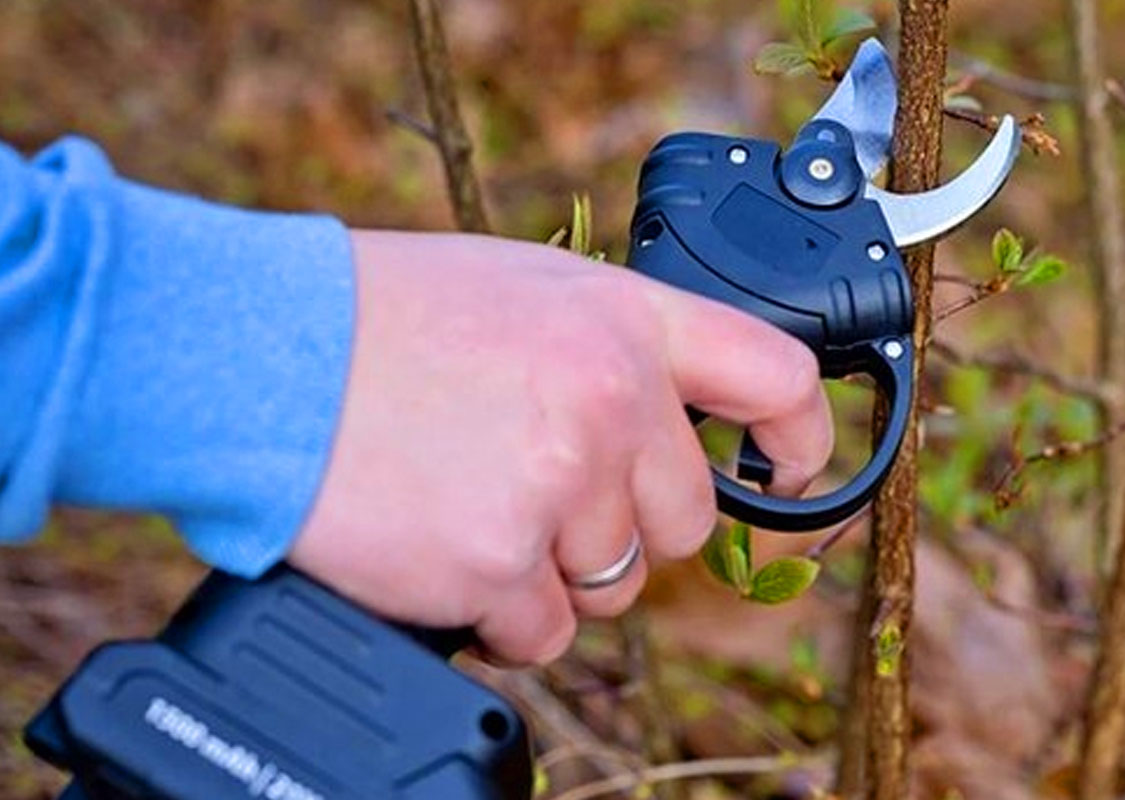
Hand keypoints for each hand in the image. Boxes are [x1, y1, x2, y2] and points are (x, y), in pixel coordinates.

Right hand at [289, 231, 832, 663]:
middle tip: (539, 489)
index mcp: (625, 322)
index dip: (803, 438)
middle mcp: (611, 401)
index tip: (790, 474)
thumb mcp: (523, 294)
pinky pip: (543, 632)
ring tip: (473, 506)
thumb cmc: (381, 318)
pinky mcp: (500, 564)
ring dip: (556, 570)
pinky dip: (501, 612)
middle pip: (686, 523)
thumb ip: (610, 351)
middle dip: (625, 525)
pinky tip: (445, 551)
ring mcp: (559, 486)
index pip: (776, 377)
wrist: (265, 353)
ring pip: (614, 586)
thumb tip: (661, 422)